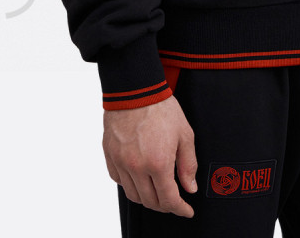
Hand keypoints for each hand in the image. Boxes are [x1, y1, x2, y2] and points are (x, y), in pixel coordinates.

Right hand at [103, 95, 198, 217]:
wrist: (135, 89)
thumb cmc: (161, 107)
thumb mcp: (184, 134)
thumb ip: (188, 164)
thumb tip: (190, 187)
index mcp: (158, 163)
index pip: (169, 200)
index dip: (180, 209)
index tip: (186, 210)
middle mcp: (137, 167)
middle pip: (150, 201)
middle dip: (165, 205)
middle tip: (174, 200)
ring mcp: (121, 163)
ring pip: (133, 195)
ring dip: (147, 198)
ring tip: (157, 190)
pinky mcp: (110, 156)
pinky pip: (119, 181)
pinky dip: (130, 184)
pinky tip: (140, 177)